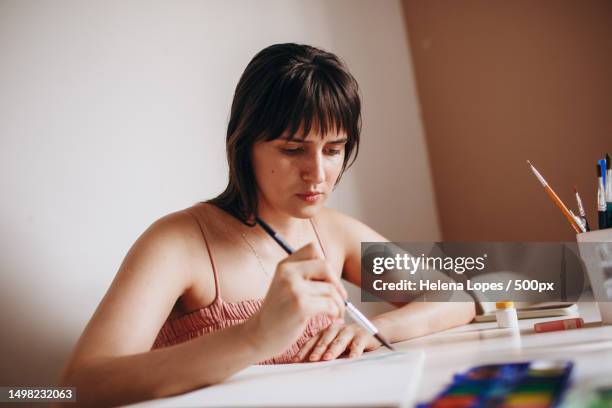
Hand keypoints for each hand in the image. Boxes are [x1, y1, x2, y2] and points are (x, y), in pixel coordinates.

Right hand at [245, 243, 347, 357]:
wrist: (259, 335)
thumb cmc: (278, 313)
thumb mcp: (285, 286)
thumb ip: (305, 275)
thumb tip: (334, 275)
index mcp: (284, 265)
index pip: (313, 249)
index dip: (325, 265)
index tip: (328, 281)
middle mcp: (288, 273)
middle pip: (326, 266)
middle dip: (337, 284)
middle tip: (339, 298)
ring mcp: (293, 289)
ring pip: (331, 289)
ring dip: (338, 304)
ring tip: (335, 313)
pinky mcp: (300, 306)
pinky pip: (330, 304)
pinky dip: (335, 313)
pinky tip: (331, 318)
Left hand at [293, 322, 380, 361]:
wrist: (371, 330)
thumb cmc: (349, 341)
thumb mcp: (334, 346)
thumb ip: (323, 353)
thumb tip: (306, 365)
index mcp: (326, 332)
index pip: (313, 341)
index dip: (304, 350)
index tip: (296, 360)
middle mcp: (336, 329)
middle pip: (325, 339)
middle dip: (317, 350)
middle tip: (311, 359)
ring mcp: (349, 331)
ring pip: (340, 340)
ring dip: (333, 349)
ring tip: (327, 358)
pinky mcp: (363, 335)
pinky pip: (358, 343)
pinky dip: (355, 351)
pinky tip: (352, 358)